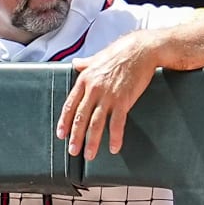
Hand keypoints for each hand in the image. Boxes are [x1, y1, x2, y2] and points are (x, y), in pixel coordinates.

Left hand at [56, 31, 159, 159]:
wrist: (141, 50)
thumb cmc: (121, 52)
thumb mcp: (98, 57)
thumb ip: (85, 63)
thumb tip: (76, 63)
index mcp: (85, 79)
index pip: (70, 105)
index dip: (64, 121)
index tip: (61, 134)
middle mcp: (93, 89)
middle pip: (80, 117)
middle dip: (75, 136)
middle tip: (73, 151)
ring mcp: (108, 95)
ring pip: (96, 123)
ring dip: (91, 141)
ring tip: (89, 154)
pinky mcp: (123, 100)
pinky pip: (117, 123)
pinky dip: (115, 137)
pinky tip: (114, 147)